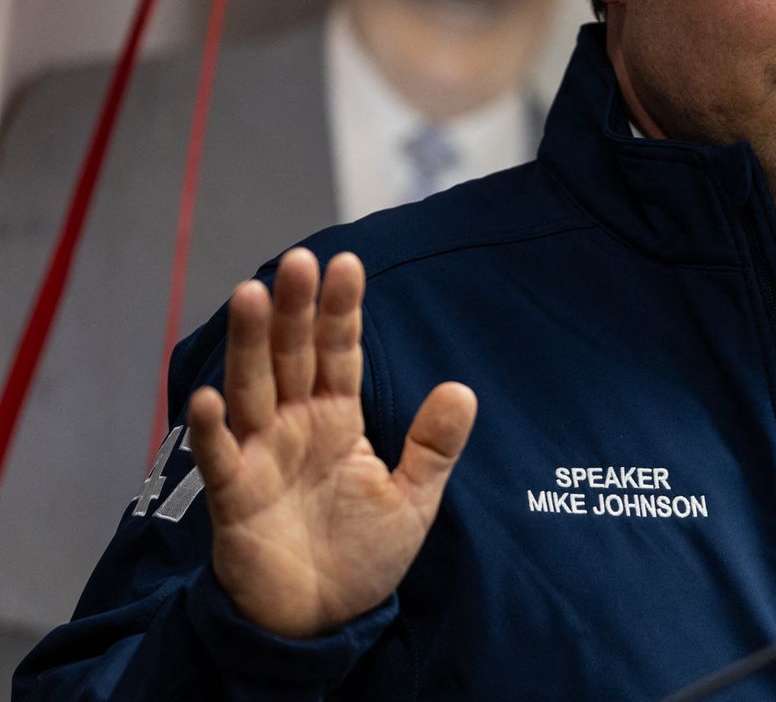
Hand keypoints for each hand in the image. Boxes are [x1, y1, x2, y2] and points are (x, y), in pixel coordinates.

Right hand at [185, 248, 476, 637]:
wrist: (321, 619)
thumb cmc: (361, 555)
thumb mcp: (414, 499)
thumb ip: (434, 446)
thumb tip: (462, 388)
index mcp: (338, 419)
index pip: (340, 353)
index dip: (341, 311)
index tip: (347, 262)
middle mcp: (295, 426)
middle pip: (292, 356)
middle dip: (295, 309)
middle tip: (300, 260)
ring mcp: (260, 455)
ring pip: (252, 388)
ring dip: (250, 344)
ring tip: (252, 295)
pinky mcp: (233, 495)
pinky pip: (219, 457)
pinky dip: (211, 429)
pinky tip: (209, 396)